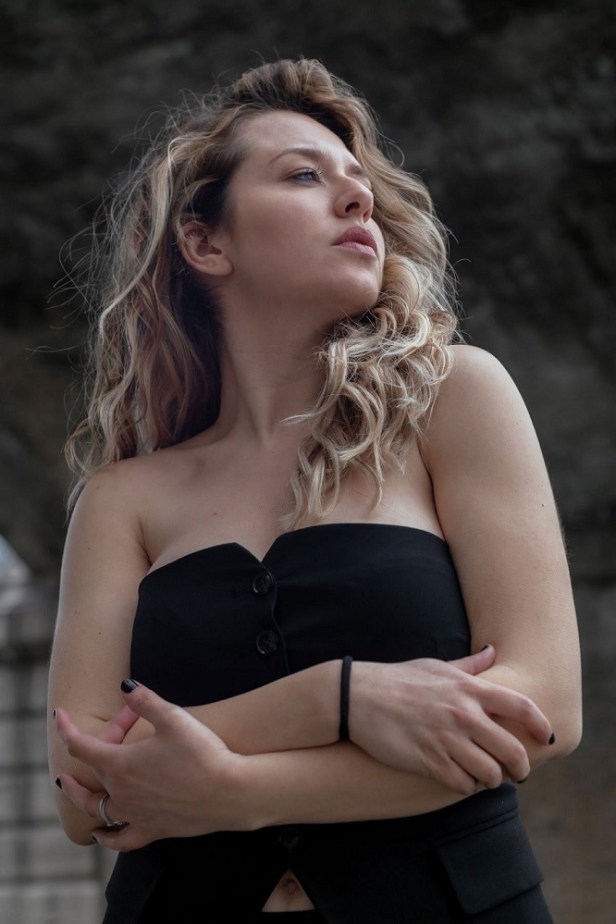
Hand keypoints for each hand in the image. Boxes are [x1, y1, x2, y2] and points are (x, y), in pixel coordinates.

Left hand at [54, 682, 246, 850]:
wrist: (229, 791)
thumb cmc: (202, 752)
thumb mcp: (173, 717)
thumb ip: (144, 700)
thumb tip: (124, 686)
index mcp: (120, 764)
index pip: (80, 746)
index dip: (66, 728)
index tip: (59, 714)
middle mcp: (121, 793)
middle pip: (92, 772)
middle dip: (92, 749)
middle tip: (97, 737)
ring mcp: (135, 814)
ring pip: (96, 809)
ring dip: (81, 796)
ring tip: (71, 788)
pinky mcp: (153, 829)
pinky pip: (120, 838)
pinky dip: (106, 836)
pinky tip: (101, 835)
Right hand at [349, 646, 552, 793]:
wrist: (357, 697)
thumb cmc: (398, 679)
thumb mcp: (436, 666)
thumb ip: (469, 666)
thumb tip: (492, 653)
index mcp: (468, 688)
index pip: (522, 707)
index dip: (541, 725)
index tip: (546, 737)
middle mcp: (462, 714)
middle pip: (513, 750)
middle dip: (522, 767)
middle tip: (519, 772)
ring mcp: (446, 739)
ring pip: (490, 773)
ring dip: (493, 779)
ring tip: (488, 777)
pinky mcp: (428, 761)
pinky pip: (463, 785)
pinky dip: (467, 787)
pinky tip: (461, 780)